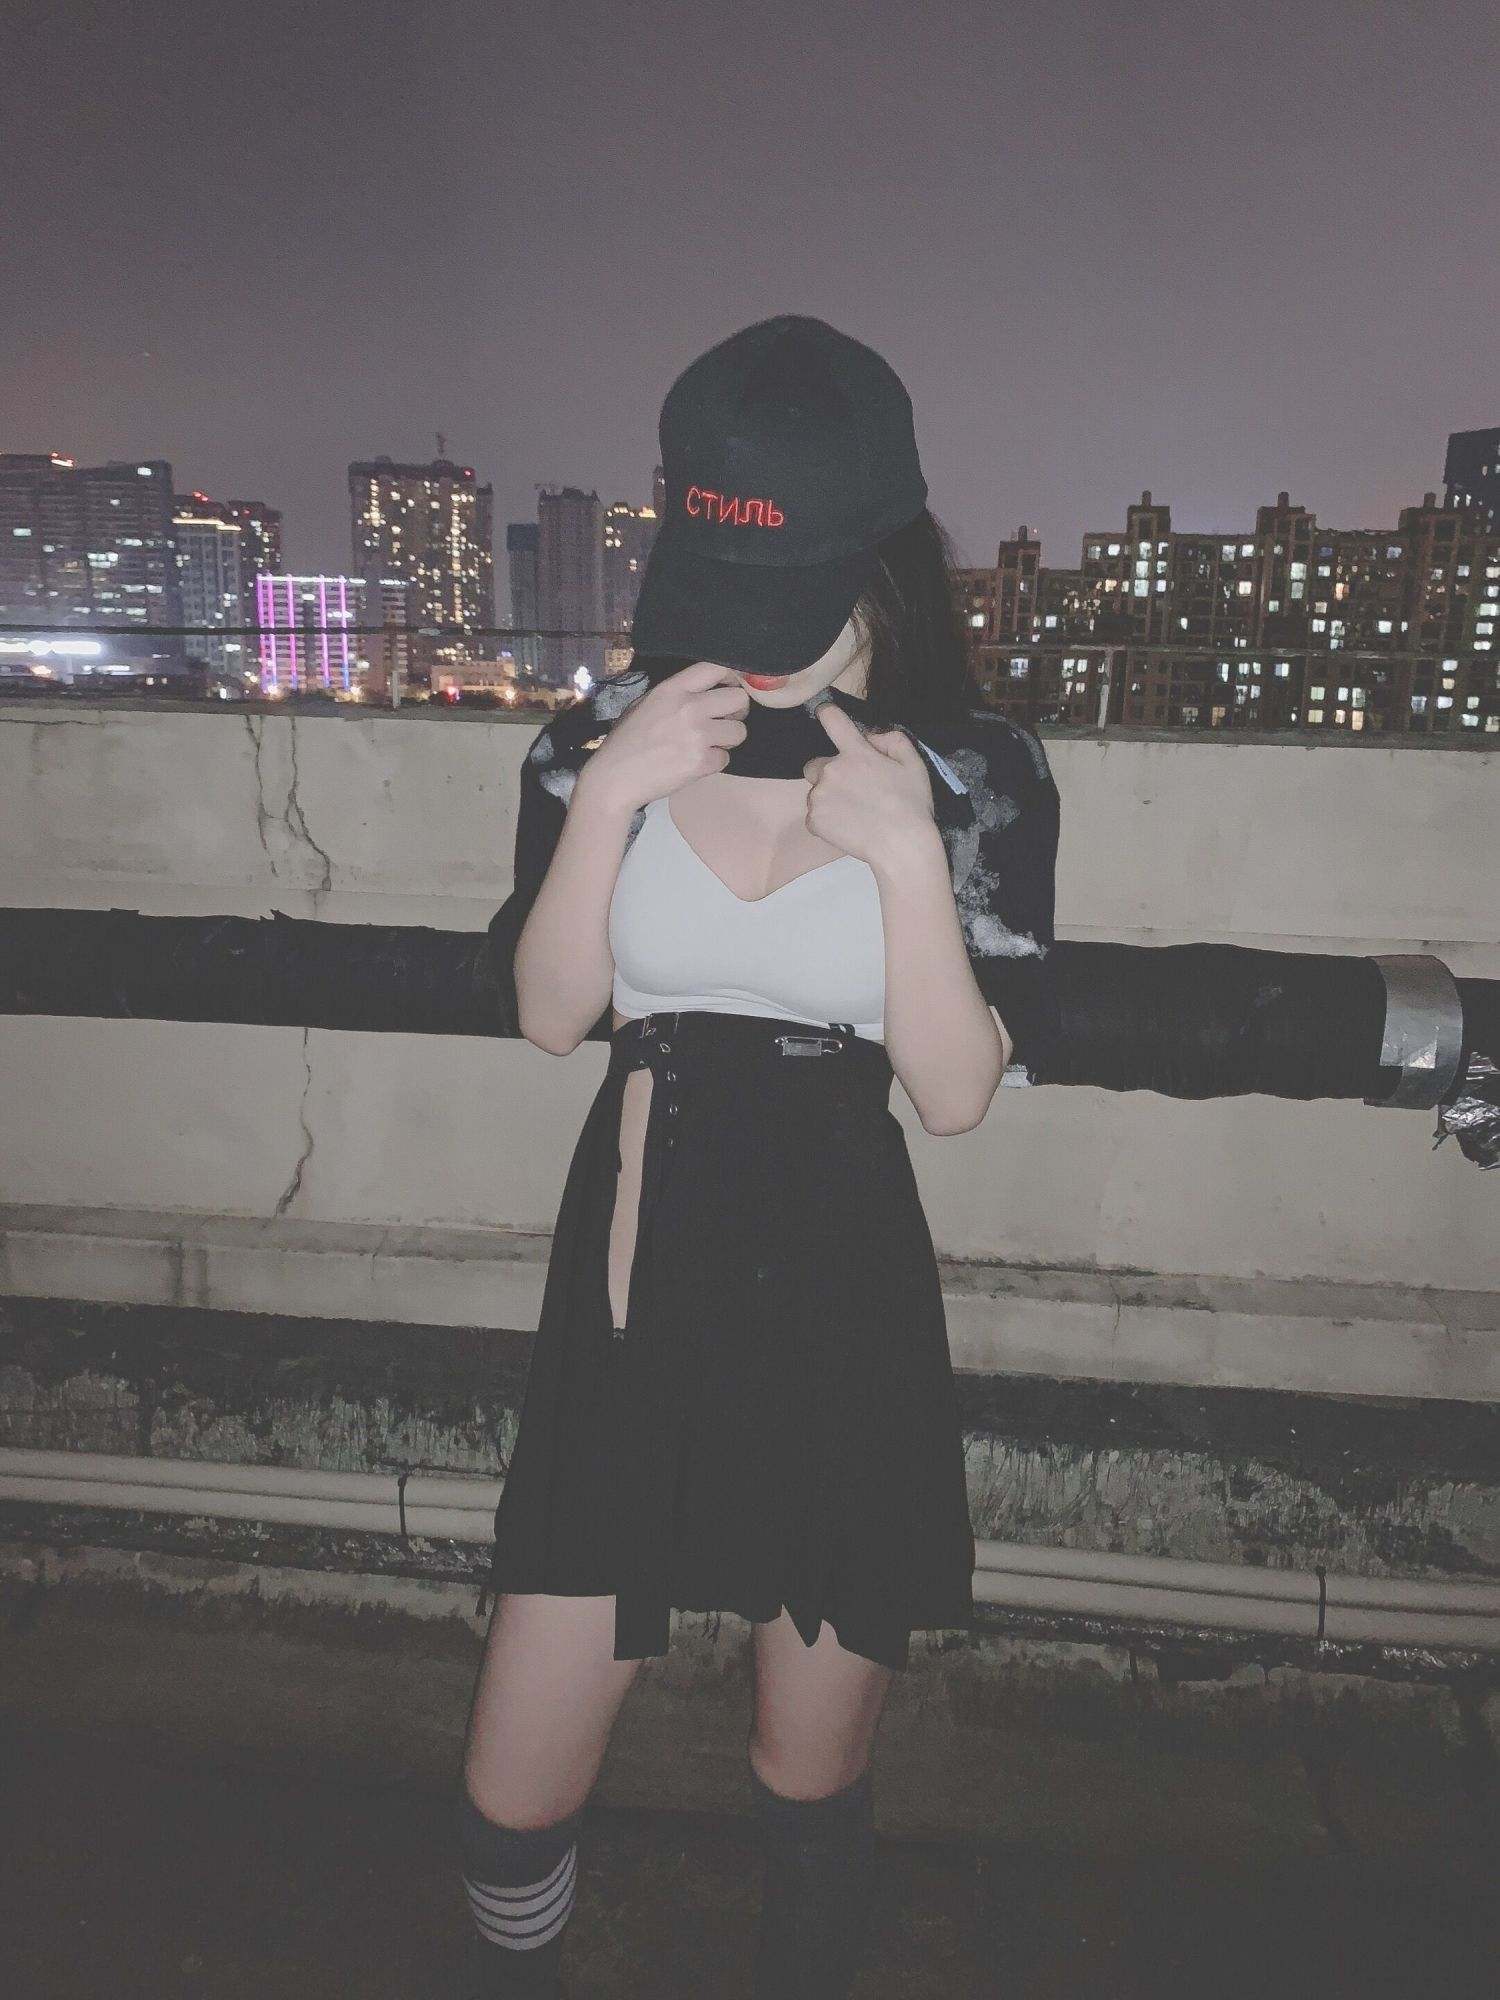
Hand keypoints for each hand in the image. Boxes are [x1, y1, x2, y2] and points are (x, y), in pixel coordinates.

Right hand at [579, 661, 747, 814]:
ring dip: (728, 740)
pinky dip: (714, 763)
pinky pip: (726, 758)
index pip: (716, 668)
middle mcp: (689, 707)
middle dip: (736, 711)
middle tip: (724, 721)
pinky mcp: (702, 762)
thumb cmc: (626, 741)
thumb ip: (675, 694)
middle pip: (738, 699)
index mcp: (673, 689)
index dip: (731, 677)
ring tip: (708, 745)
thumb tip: (703, 692)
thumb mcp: (644, 704)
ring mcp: (698, 735)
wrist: (616, 778)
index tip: (729, 688)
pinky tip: (695, 763)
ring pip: (740, 731)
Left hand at [802, 702, 935, 868]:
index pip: (832, 720)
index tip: (827, 716)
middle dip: (830, 773)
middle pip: (816, 764)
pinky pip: (815, 816)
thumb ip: (892, 740)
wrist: (901, 846)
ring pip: (816, 792)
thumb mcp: (914, 764)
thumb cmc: (911, 805)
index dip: (828, 714)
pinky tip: (848, 826)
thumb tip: (870, 736)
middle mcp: (831, 771)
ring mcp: (819, 797)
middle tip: (854, 790)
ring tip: (855, 812)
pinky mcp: (814, 821)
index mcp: (855, 753)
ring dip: (829, 798)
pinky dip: (827, 820)